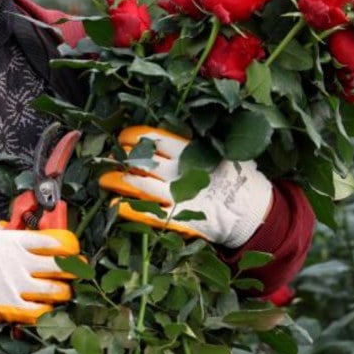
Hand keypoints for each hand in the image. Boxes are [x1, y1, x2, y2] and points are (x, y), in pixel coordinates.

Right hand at [0, 221, 79, 324]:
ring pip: (54, 290)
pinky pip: (37, 311)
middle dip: (73, 270)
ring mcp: (16, 285)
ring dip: (63, 292)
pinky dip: (47, 311)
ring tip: (65, 292)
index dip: (68, 246)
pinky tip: (49, 310)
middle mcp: (20, 262)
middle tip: (79, 272)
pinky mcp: (9, 306)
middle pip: (59, 266)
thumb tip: (9, 228)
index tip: (73, 249)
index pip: (52, 242)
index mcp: (14, 241)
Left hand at [99, 126, 273, 248]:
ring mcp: (177, 196)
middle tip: (106, 158)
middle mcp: (180, 171)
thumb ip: (194, 144)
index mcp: (190, 152)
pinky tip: (114, 206)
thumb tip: (169, 133)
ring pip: (138, 185)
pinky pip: (146, 214)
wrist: (251, 211)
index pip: (154, 138)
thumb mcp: (220, 152)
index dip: (133, 136)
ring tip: (103, 180)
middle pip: (140, 160)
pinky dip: (127, 209)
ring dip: (116, 181)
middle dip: (119, 158)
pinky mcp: (177, 219)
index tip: (122, 137)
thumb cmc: (235, 177)